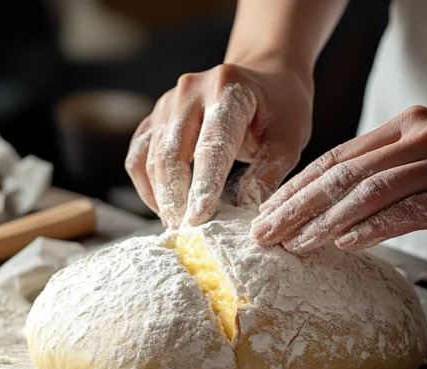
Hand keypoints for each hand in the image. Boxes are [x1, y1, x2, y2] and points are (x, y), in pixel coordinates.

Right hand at [125, 62, 313, 228]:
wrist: (264, 76)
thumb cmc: (280, 108)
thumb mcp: (288, 140)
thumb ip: (267, 176)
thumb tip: (245, 217)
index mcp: (228, 90)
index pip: (211, 146)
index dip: (203, 186)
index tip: (198, 221)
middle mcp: (190, 91)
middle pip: (171, 154)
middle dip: (176, 199)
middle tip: (186, 234)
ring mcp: (167, 103)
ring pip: (150, 158)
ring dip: (161, 197)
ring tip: (177, 226)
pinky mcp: (155, 117)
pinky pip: (138, 157)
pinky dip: (148, 187)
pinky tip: (165, 208)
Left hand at [250, 106, 426, 252]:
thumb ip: (390, 174)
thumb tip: (337, 206)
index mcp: (407, 125)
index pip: (338, 157)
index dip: (298, 186)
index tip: (267, 212)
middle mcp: (420, 136)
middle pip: (342, 172)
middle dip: (297, 204)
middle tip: (264, 232)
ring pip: (366, 190)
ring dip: (323, 220)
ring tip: (293, 244)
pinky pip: (406, 210)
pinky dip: (370, 228)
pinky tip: (342, 245)